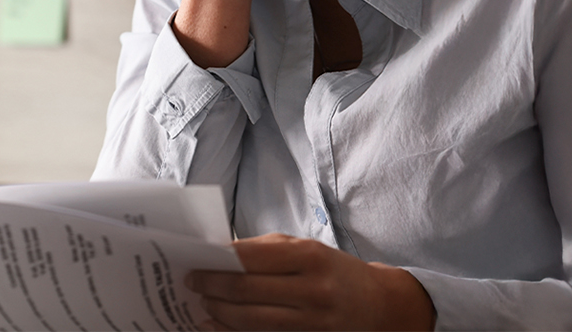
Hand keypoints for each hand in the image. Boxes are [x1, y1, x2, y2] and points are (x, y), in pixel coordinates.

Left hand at [187, 233, 435, 330]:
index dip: (217, 262)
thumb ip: (263, 250)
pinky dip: (234, 331)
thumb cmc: (333, 270)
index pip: (251, 257)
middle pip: (247, 291)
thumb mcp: (305, 248)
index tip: (195, 261)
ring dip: (219, 311)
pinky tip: (216, 324)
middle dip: (212, 287)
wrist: (379, 304)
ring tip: (203, 302)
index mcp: (309, 256)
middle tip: (192, 282)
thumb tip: (217, 254)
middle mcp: (313, 289)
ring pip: (252, 320)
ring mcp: (313, 320)